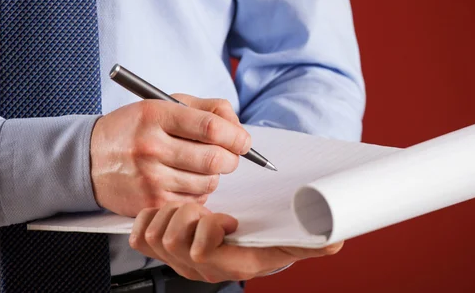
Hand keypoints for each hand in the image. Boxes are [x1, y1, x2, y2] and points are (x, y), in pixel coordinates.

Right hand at [90, 94, 250, 216]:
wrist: (90, 158)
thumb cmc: (135, 128)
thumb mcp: (164, 105)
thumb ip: (206, 109)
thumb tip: (238, 127)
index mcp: (156, 116)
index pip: (210, 127)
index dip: (236, 136)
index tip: (244, 141)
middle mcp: (151, 147)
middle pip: (214, 159)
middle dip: (231, 158)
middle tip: (229, 155)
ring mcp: (150, 178)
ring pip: (208, 183)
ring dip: (214, 176)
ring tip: (199, 166)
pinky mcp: (150, 203)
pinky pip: (194, 201)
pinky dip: (199, 192)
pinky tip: (184, 180)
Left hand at [129, 202, 343, 282]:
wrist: (240, 251)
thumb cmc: (261, 245)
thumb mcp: (287, 243)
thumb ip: (308, 243)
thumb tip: (334, 241)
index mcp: (227, 264)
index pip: (202, 249)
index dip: (210, 228)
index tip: (229, 218)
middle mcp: (198, 267)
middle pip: (173, 239)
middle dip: (189, 214)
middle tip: (206, 207)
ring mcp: (176, 260)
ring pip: (156, 235)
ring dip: (172, 213)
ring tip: (192, 207)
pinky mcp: (160, 249)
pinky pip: (140, 235)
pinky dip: (150, 218)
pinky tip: (170, 212)